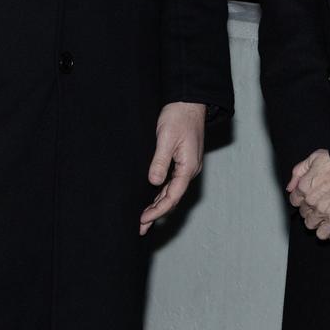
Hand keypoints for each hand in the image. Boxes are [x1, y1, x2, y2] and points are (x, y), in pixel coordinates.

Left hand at [140, 102, 207, 234]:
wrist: (189, 101)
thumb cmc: (179, 117)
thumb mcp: (166, 138)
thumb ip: (160, 161)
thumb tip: (154, 182)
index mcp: (188, 167)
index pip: (172, 196)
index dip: (158, 210)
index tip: (143, 219)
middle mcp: (189, 170)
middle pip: (173, 198)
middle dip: (157, 213)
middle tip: (140, 227)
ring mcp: (186, 166)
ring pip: (172, 192)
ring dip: (158, 205)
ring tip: (144, 219)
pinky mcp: (182, 161)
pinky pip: (172, 183)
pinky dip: (161, 194)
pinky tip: (153, 199)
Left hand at [287, 149, 329, 240]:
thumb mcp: (315, 157)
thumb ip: (298, 171)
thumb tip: (290, 187)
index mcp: (304, 185)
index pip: (294, 200)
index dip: (302, 198)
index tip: (309, 197)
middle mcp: (310, 200)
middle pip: (303, 212)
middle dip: (310, 208)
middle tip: (321, 203)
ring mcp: (322, 211)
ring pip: (310, 224)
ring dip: (316, 220)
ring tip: (326, 213)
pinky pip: (322, 234)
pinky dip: (325, 231)